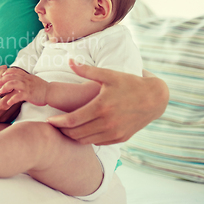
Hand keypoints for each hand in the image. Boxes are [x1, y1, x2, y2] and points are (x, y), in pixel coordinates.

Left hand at [0, 68, 48, 106]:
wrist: (51, 92)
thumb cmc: (42, 87)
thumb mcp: (33, 79)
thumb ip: (25, 78)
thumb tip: (18, 78)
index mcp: (26, 76)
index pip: (14, 71)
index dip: (7, 72)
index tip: (1, 75)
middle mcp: (25, 79)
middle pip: (11, 76)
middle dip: (2, 80)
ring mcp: (27, 86)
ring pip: (12, 84)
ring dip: (5, 87)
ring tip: (0, 92)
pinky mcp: (28, 94)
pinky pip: (18, 96)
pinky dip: (12, 99)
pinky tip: (8, 102)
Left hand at [47, 60, 168, 144]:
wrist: (154, 98)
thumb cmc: (129, 83)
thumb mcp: (108, 74)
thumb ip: (86, 70)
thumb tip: (69, 61)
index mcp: (101, 107)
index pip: (72, 120)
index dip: (58, 122)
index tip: (49, 120)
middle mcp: (108, 123)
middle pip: (76, 133)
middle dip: (63, 130)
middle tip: (55, 125)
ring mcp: (115, 133)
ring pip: (86, 140)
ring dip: (74, 136)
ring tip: (66, 128)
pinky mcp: (121, 138)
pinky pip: (98, 142)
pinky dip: (87, 138)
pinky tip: (82, 130)